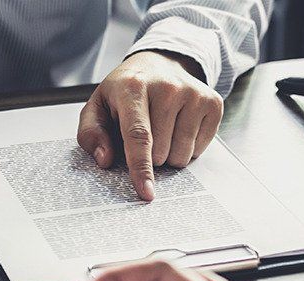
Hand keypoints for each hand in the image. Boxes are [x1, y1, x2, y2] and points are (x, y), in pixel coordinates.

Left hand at [77, 51, 223, 200]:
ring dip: (169, 153)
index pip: (138, 135)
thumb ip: (91, 134)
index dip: (141, 168)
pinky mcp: (213, 102)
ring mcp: (193, 93)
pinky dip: (187, 147)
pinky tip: (179, 125)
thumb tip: (104, 159)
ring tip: (162, 128)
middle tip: (145, 133)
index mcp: (133, 87)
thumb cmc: (125, 92)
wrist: (159, 64)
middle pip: (161, 153)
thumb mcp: (98, 107)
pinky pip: (200, 150)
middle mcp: (167, 87)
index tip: (146, 192)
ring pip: (182, 155)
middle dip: (150, 156)